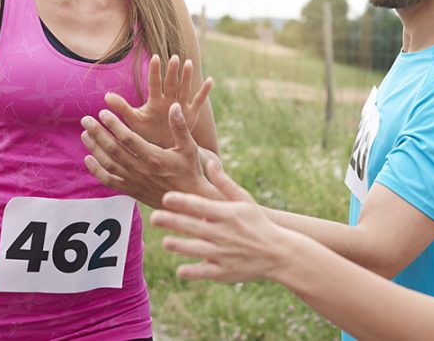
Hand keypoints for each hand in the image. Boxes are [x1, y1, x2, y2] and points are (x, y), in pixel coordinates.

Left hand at [82, 103, 222, 207]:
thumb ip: (180, 127)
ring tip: (85, 134)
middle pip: (113, 149)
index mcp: (154, 157)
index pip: (128, 138)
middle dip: (98, 133)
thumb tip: (173, 106)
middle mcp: (141, 170)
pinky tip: (89, 159)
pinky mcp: (132, 190)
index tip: (102, 112)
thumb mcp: (190, 147)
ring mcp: (135, 181)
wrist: (190, 199)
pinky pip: (110, 181)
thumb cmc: (191, 171)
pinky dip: (97, 171)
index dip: (114, 125)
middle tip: (86, 120)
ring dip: (95, 148)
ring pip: (109, 164)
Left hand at [105, 54, 212, 148]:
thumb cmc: (147, 133)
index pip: (155, 84)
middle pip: (171, 83)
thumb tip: (106, 97)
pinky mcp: (191, 114)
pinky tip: (210, 80)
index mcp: (155, 101)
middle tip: (174, 57)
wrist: (162, 148)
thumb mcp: (135, 120)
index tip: (155, 57)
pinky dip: (204, 91)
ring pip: (185, 88)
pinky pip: (199, 101)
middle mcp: (168, 100)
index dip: (155, 72)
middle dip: (172, 71)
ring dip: (187, 76)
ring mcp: (181, 106)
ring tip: (189, 63)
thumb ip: (122, 107)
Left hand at [151, 158, 290, 282]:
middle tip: (154, 218)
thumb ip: (224, 183)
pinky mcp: (224, 272)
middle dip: (172, 222)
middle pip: (193, 226)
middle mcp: (223, 233)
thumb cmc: (258, 223)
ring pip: (195, 249)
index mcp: (227, 214)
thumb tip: (210, 162)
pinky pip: (203, 272)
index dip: (182, 201)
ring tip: (165, 242)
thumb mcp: (244, 200)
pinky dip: (191, 271)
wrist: (279, 253)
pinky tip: (180, 269)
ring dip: (179, 246)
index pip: (200, 206)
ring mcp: (223, 253)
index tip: (166, 198)